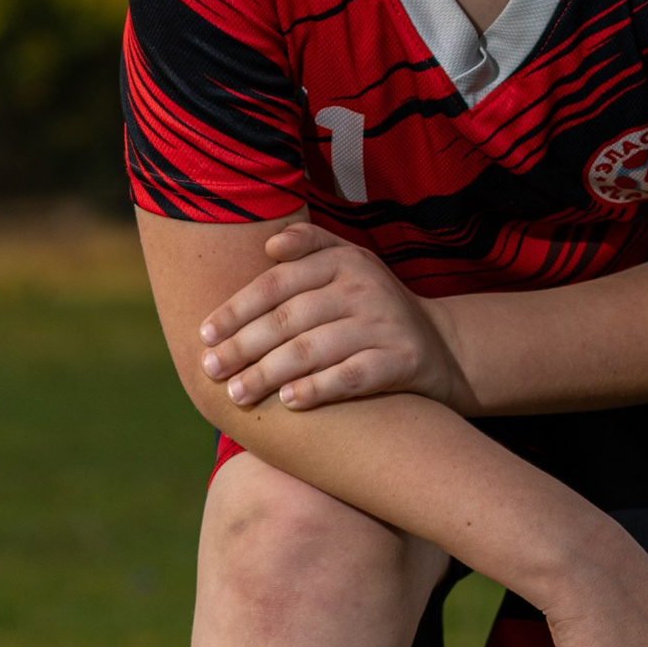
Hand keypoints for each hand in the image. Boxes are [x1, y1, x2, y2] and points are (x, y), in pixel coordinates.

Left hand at [199, 223, 475, 416]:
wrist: (442, 345)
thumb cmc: (373, 308)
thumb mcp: (349, 264)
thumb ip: (308, 246)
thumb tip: (268, 244)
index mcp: (343, 260)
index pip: (277, 284)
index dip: (236, 310)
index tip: (205, 335)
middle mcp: (363, 288)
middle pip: (289, 319)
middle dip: (243, 346)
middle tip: (211, 370)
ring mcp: (384, 324)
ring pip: (314, 349)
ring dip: (269, 373)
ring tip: (237, 393)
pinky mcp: (402, 360)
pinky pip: (352, 376)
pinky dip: (318, 388)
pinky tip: (289, 402)